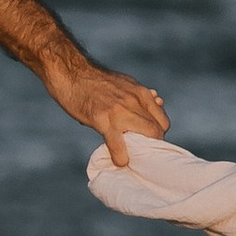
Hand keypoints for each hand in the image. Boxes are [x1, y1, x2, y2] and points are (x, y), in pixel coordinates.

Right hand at [45, 53, 168, 165]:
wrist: (72, 74)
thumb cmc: (97, 82)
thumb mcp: (125, 83)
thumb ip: (141, 96)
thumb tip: (158, 101)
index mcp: (141, 93)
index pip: (163, 121)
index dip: (157, 135)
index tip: (147, 142)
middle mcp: (135, 101)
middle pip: (157, 131)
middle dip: (152, 145)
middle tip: (141, 153)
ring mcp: (120, 111)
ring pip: (145, 136)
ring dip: (140, 152)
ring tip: (132, 158)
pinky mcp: (103, 119)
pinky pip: (118, 144)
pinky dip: (121, 157)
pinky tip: (119, 161)